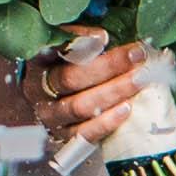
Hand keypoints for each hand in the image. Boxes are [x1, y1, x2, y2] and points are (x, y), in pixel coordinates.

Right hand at [23, 35, 152, 160]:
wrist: (47, 106)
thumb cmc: (63, 70)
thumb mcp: (65, 49)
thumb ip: (78, 40)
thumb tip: (100, 37)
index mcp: (37, 63)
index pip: (54, 51)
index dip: (79, 43)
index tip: (105, 37)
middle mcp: (38, 91)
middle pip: (71, 79)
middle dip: (108, 66)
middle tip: (137, 55)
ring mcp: (50, 117)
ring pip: (79, 106)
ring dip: (113, 92)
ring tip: (139, 79)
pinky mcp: (63, 138)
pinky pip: (84, 134)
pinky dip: (107, 122)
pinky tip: (127, 108)